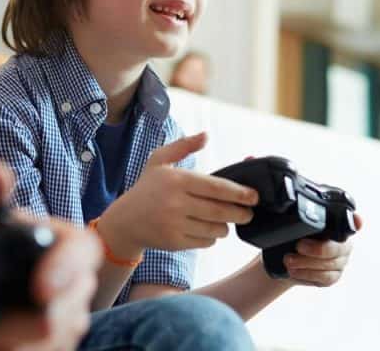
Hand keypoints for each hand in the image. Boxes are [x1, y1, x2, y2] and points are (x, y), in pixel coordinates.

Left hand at [0, 163, 100, 350]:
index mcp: (61, 243)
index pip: (83, 250)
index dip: (66, 269)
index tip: (40, 291)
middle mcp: (73, 285)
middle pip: (66, 310)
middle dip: (22, 322)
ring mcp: (66, 324)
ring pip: (51, 344)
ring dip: (6, 343)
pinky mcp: (51, 349)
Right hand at [96, 132, 258, 258]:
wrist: (125, 221)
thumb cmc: (147, 188)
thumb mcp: (159, 161)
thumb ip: (183, 146)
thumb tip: (206, 135)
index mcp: (176, 180)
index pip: (216, 188)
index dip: (239, 193)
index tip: (254, 196)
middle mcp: (175, 203)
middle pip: (220, 211)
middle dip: (240, 213)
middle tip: (248, 213)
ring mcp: (175, 224)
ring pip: (215, 228)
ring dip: (225, 226)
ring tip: (225, 220)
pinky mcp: (175, 242)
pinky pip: (205, 242)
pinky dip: (211, 237)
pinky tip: (207, 229)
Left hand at [284, 213, 363, 286]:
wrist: (286, 258)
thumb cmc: (293, 239)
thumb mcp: (295, 227)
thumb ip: (303, 221)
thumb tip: (299, 213)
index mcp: (336, 227)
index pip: (350, 223)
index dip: (355, 222)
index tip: (356, 221)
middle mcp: (343, 244)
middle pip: (337, 248)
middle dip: (317, 249)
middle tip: (298, 246)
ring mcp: (340, 262)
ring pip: (330, 264)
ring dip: (307, 263)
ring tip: (289, 260)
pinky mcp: (333, 276)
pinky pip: (326, 277)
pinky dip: (308, 274)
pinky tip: (295, 271)